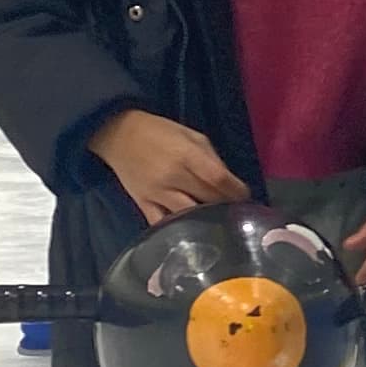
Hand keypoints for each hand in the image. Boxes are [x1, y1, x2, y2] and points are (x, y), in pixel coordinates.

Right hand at [88, 107, 248, 225]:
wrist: (119, 134)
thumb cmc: (160, 132)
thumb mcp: (192, 136)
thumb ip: (212, 159)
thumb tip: (230, 183)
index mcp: (186, 155)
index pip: (218, 179)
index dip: (236, 191)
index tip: (246, 198)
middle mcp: (172, 176)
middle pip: (207, 199)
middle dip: (226, 207)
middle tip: (236, 211)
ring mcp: (156, 193)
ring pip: (188, 216)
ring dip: (206, 221)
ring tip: (218, 223)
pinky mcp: (142, 204)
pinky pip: (162, 224)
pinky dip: (178, 231)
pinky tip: (191, 233)